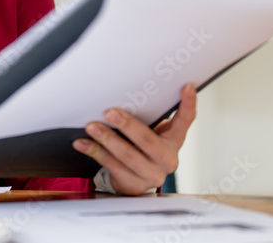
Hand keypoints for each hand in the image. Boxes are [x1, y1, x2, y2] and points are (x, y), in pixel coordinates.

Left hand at [72, 83, 197, 194]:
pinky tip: (84, 144)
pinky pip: (112, 167)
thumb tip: (126, 94)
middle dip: (127, 126)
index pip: (185, 120)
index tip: (187, 87)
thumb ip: (148, 118)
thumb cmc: (143, 148)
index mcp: (174, 141)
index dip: (188, 104)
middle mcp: (167, 159)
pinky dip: (95, 153)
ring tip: (92, 127)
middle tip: (110, 113)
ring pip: (127, 156)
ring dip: (107, 140)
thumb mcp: (152, 133)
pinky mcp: (134, 184)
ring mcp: (151, 174)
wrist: (136, 179)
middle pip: (148, 141)